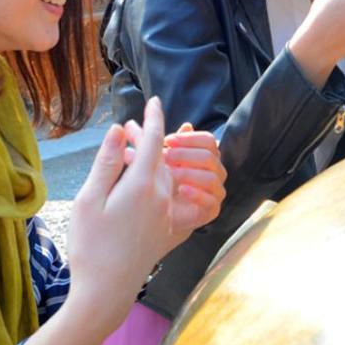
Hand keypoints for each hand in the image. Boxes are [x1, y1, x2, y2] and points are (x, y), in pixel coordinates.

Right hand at [20, 100, 174, 344]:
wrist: (106, 292)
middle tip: (125, 130)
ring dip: (148, 161)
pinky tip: (138, 184)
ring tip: (128, 155)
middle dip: (144, 140)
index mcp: (142, 185)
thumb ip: (106, 162)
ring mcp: (166, 214)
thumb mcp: (90, 200)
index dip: (153, 118)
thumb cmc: (90, 246)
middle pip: (157, 156)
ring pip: (162, 175)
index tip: (154, 100)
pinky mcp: (166, 229)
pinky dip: (154, 181)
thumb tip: (118, 129)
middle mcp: (161, 196)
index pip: (154, 140)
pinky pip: (165, 194)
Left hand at [122, 120, 225, 238]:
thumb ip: (142, 144)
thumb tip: (130, 124)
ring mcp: (214, 192)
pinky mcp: (211, 211)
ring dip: (190, 173)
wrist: (155, 220)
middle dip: (187, 154)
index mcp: (202, 157)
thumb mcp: (146, 163)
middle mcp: (212, 172)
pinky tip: (181, 190)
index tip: (167, 140)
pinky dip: (197, 193)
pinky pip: (212, 200)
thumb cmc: (153, 188)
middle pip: (211, 156)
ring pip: (213, 176)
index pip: (208, 141)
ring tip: (171, 174)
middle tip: (166, 158)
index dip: (189, 138)